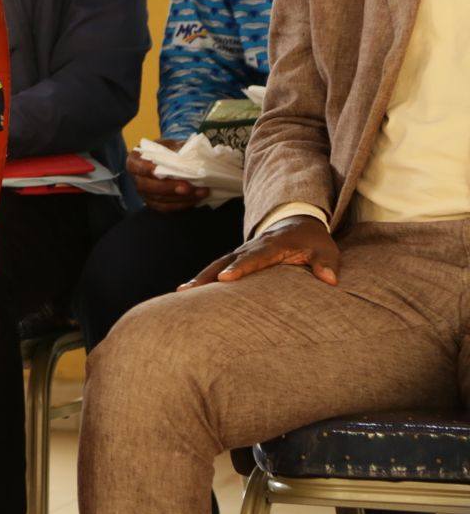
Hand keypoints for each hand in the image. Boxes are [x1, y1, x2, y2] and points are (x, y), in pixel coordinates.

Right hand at [128, 138, 210, 210]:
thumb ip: (176, 149)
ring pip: (159, 199)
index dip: (148, 170)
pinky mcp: (154, 203)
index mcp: (135, 161)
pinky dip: (182, 204)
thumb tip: (189, 156)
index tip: (160, 171)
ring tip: (200, 192)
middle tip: (188, 187)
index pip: (139, 167)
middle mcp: (137, 179)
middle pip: (147, 187)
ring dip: (181, 198)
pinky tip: (195, 199)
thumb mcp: (169, 145)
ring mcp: (144, 193)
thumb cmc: (167, 151)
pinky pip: (166, 207)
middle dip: (169, 188)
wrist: (169, 161)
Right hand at [180, 214, 338, 289]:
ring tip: (181, 292)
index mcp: (273, 244)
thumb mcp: (326, 249)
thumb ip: (327, 263)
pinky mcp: (237, 257)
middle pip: (226, 260)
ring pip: (217, 263)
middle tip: (188, 290)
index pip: (254, 257)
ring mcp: (242, 251)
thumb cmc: (312, 240)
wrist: (297, 221)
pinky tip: (189, 291)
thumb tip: (330, 280)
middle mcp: (252, 246)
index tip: (224, 279)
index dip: (239, 268)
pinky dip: (203, 277)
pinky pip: (218, 266)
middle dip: (207, 275)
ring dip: (200, 277)